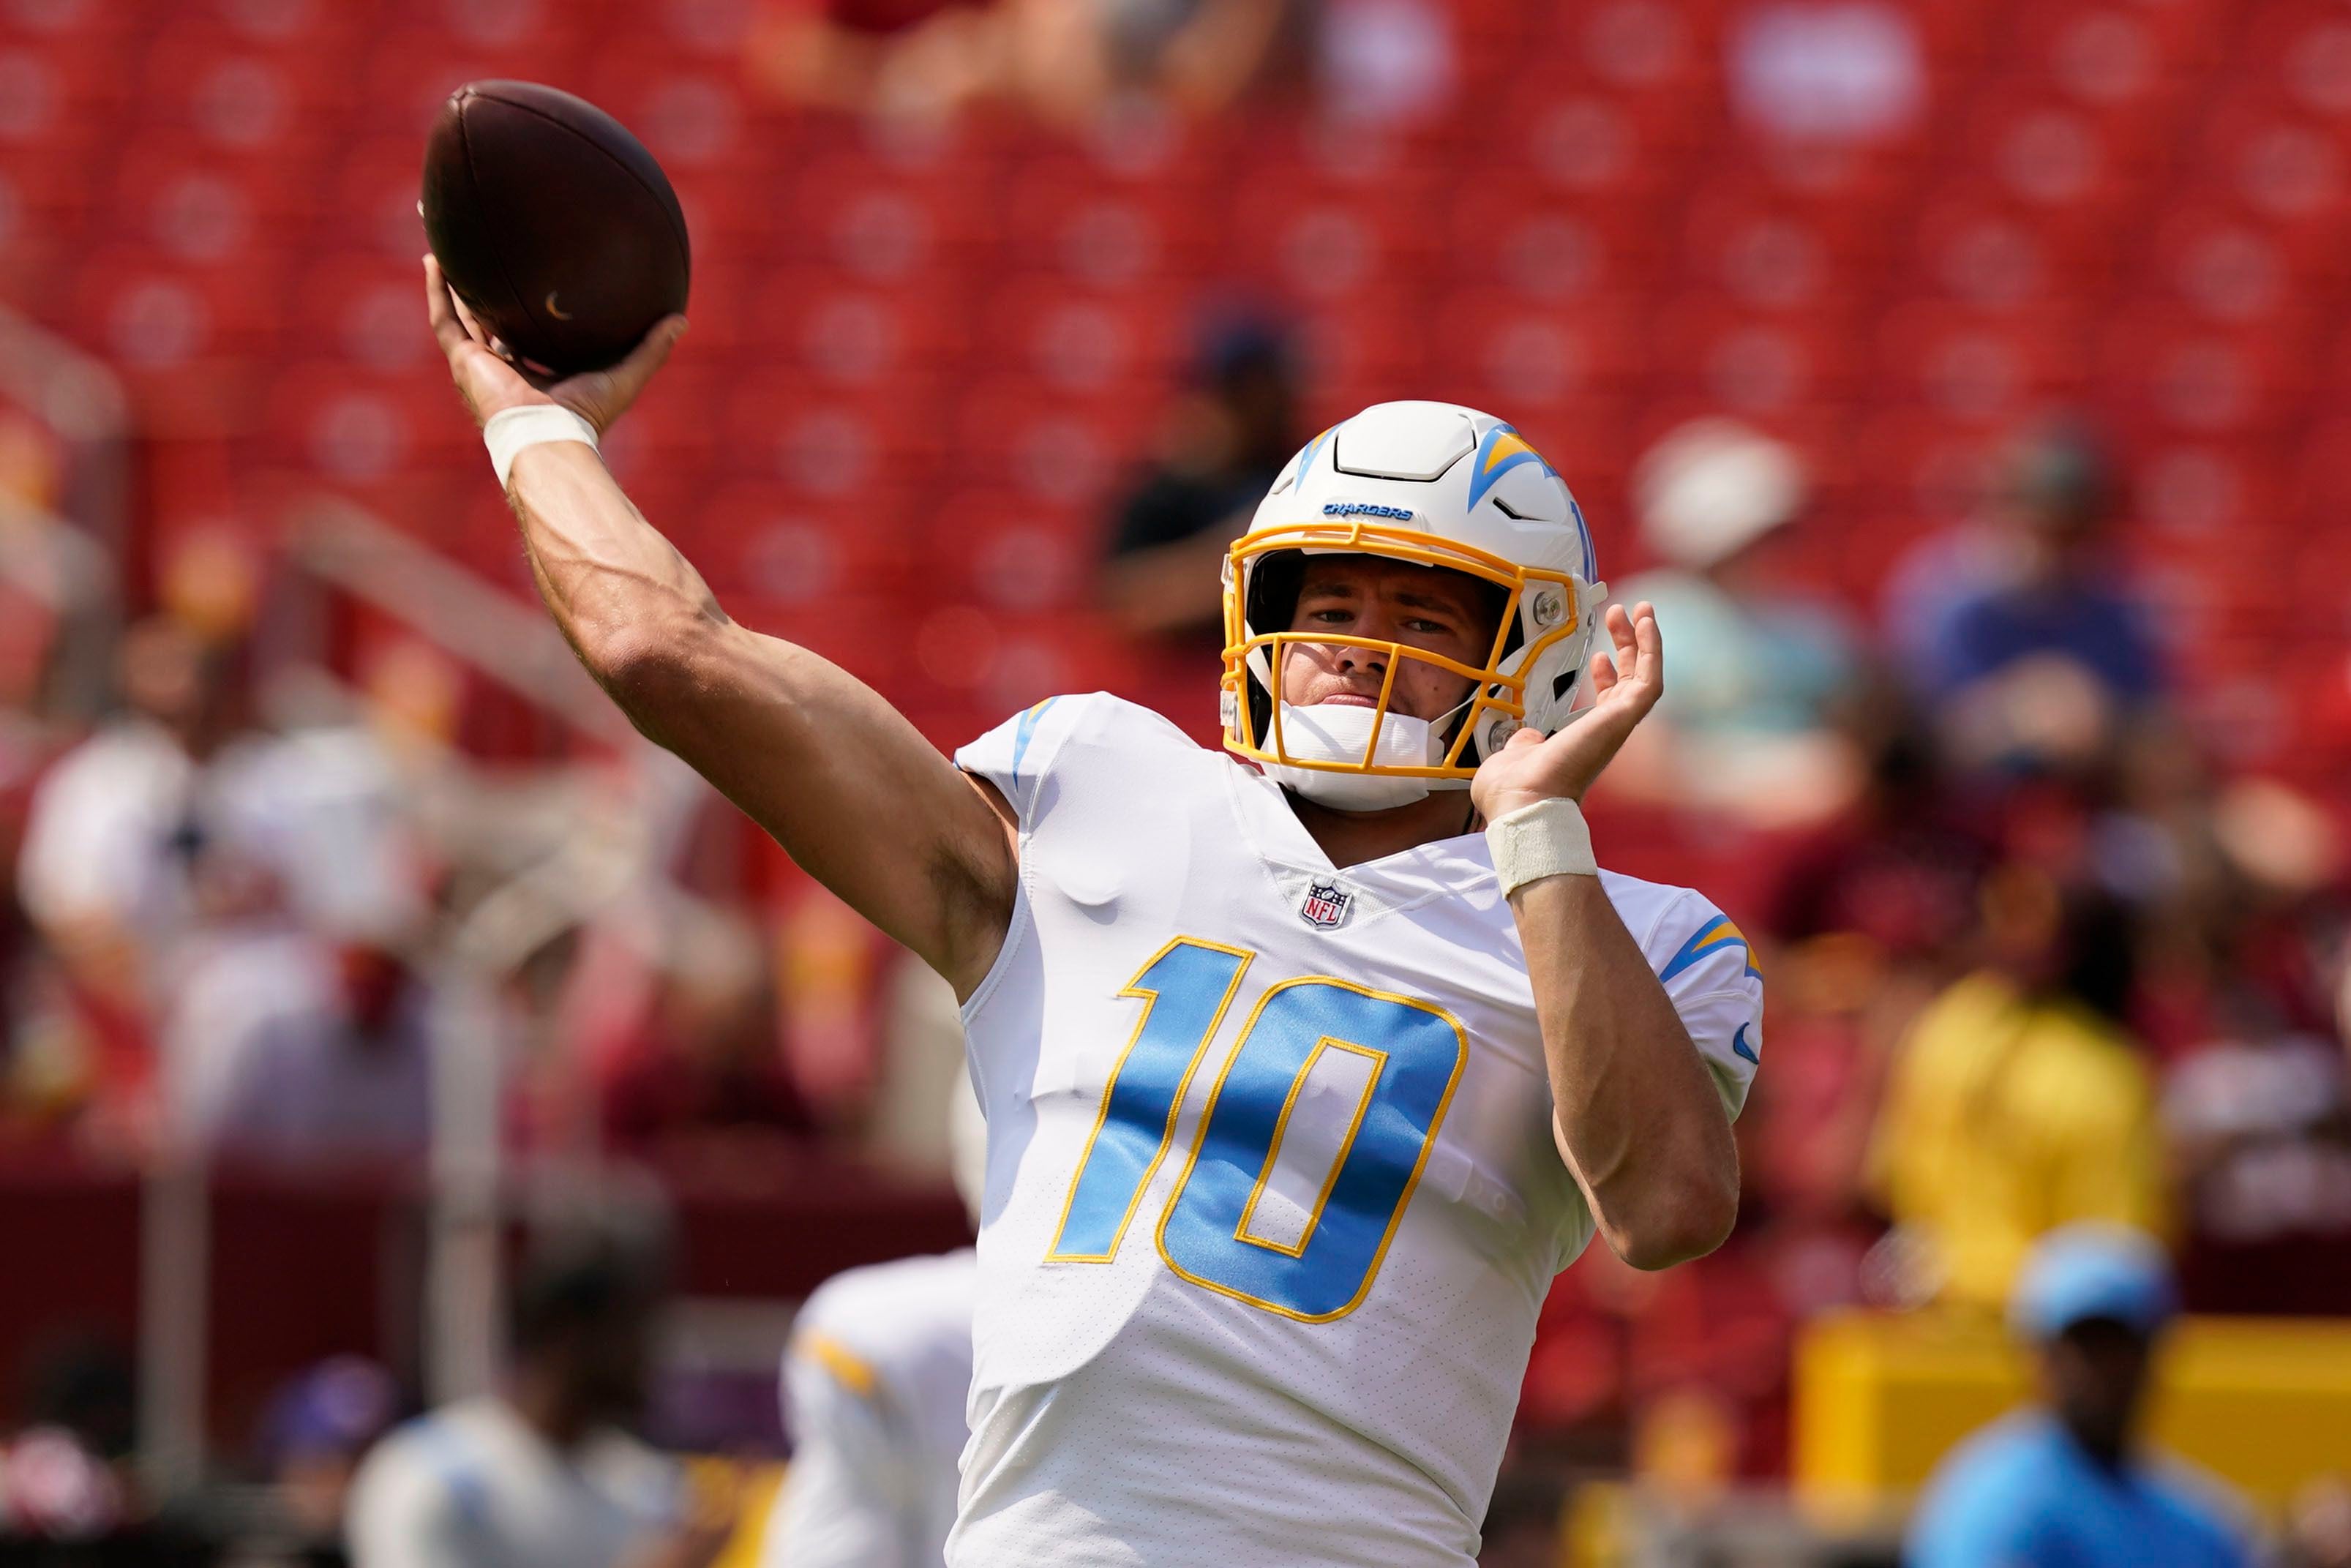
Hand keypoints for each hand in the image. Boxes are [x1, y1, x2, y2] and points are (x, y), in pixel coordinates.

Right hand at [424, 254, 686, 434]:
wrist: (550, 438)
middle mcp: (502, 363)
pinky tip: (435, 257)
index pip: (527, 328)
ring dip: (449, 275)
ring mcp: (478, 363)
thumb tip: (681, 319)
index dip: (525, 301)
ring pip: (459, 309)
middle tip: (480, 242)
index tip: (528, 270)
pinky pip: (445, 319)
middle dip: (481, 280)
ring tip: (444, 236)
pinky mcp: (462, 362)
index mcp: (536, 367)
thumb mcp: (626, 374)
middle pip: (488, 311)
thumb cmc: (588, 415)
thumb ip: (651, 348)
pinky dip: (438, 290)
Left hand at [1472, 600, 1662, 820]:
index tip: (1597, 655)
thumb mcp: (1516, 754)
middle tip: (1620, 615)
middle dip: (1627, 648)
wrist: (1522, 801)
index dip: (1606, 677)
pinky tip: (1647, 624)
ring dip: (1644, 642)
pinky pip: (1650, 680)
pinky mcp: (1623, 719)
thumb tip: (1527, 738)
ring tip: (1641, 609)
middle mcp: (1605, 733)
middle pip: (1628, 683)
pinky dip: (1653, 651)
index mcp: (1584, 740)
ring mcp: (1616, 726)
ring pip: (1644, 678)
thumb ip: (1526, 743)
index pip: (1606, 705)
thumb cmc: (1512, 790)